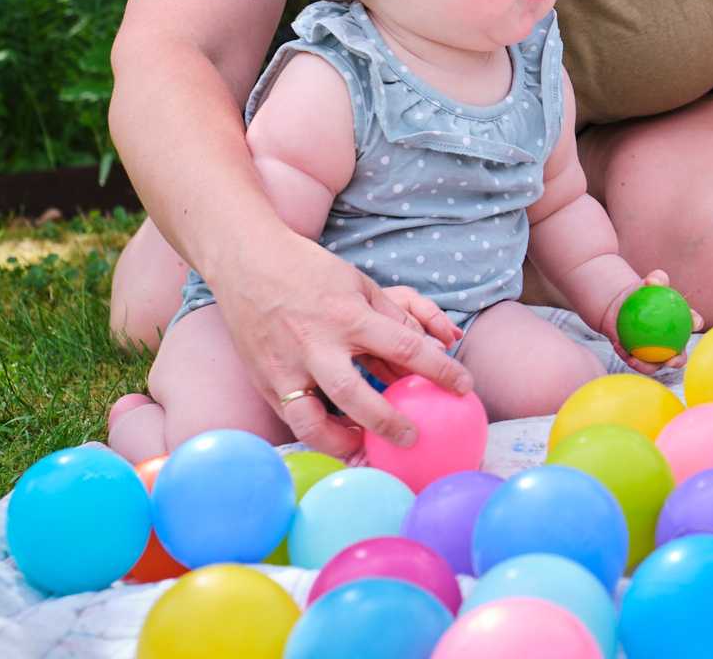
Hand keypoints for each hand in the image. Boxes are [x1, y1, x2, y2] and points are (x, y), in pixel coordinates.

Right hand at [206, 230, 472, 457]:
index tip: (464, 387)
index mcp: (347, 316)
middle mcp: (316, 345)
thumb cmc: (310, 270)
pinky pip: (293, 418)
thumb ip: (392, 317)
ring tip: (367, 450)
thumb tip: (425, 347)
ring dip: (343, 443)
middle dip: (388, 422)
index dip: (440, 369)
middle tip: (413, 437)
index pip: (405, 347)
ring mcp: (285, 367)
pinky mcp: (264, 381)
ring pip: (312, 423)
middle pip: (356, 396)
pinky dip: (317, 432)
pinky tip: (339, 435)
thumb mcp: (360, 283)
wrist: (247, 262)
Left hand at [594, 269, 704, 375]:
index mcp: (682, 324)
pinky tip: (617, 345)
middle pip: (680, 356)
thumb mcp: (648, 284)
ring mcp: (657, 354)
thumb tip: (653, 280)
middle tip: (670, 360)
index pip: (694, 322)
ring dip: (643, 365)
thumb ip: (655, 279)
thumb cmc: (642, 293)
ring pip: (654, 365)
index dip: (697, 323)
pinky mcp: (640, 359)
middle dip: (678, 362)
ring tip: (632, 358)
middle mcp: (673, 343)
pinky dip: (626, 354)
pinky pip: (634, 361)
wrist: (623, 306)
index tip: (694, 323)